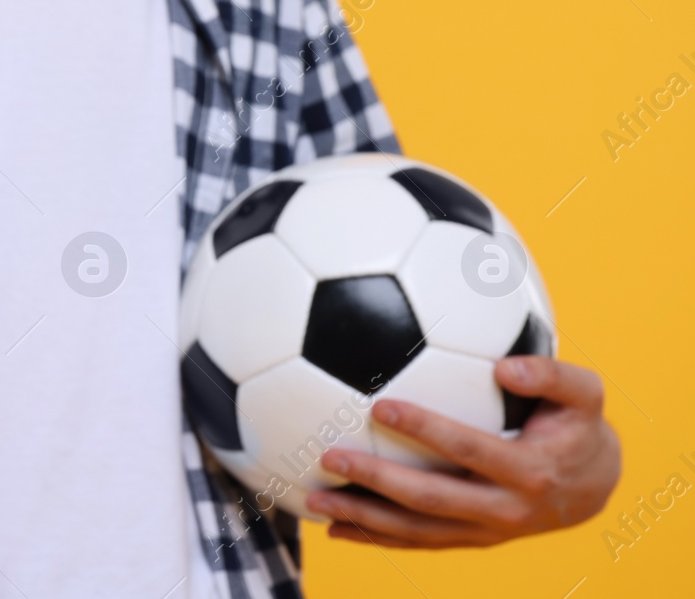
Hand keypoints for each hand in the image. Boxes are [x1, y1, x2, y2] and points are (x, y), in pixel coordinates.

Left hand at [306, 355, 620, 547]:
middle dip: (377, 481)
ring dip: (364, 518)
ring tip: (315, 499)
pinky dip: (375, 538)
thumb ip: (552, 374)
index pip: (468, 449)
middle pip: (431, 499)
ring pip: (417, 530)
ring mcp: (485, 532)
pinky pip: (418, 542)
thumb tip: (506, 366)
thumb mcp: (585, 394)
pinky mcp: (470, 540)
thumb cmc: (577, 425)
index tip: (381, 406)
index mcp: (529, 472)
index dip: (426, 429)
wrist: (595, 486)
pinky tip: (334, 526)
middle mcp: (504, 510)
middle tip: (329, 457)